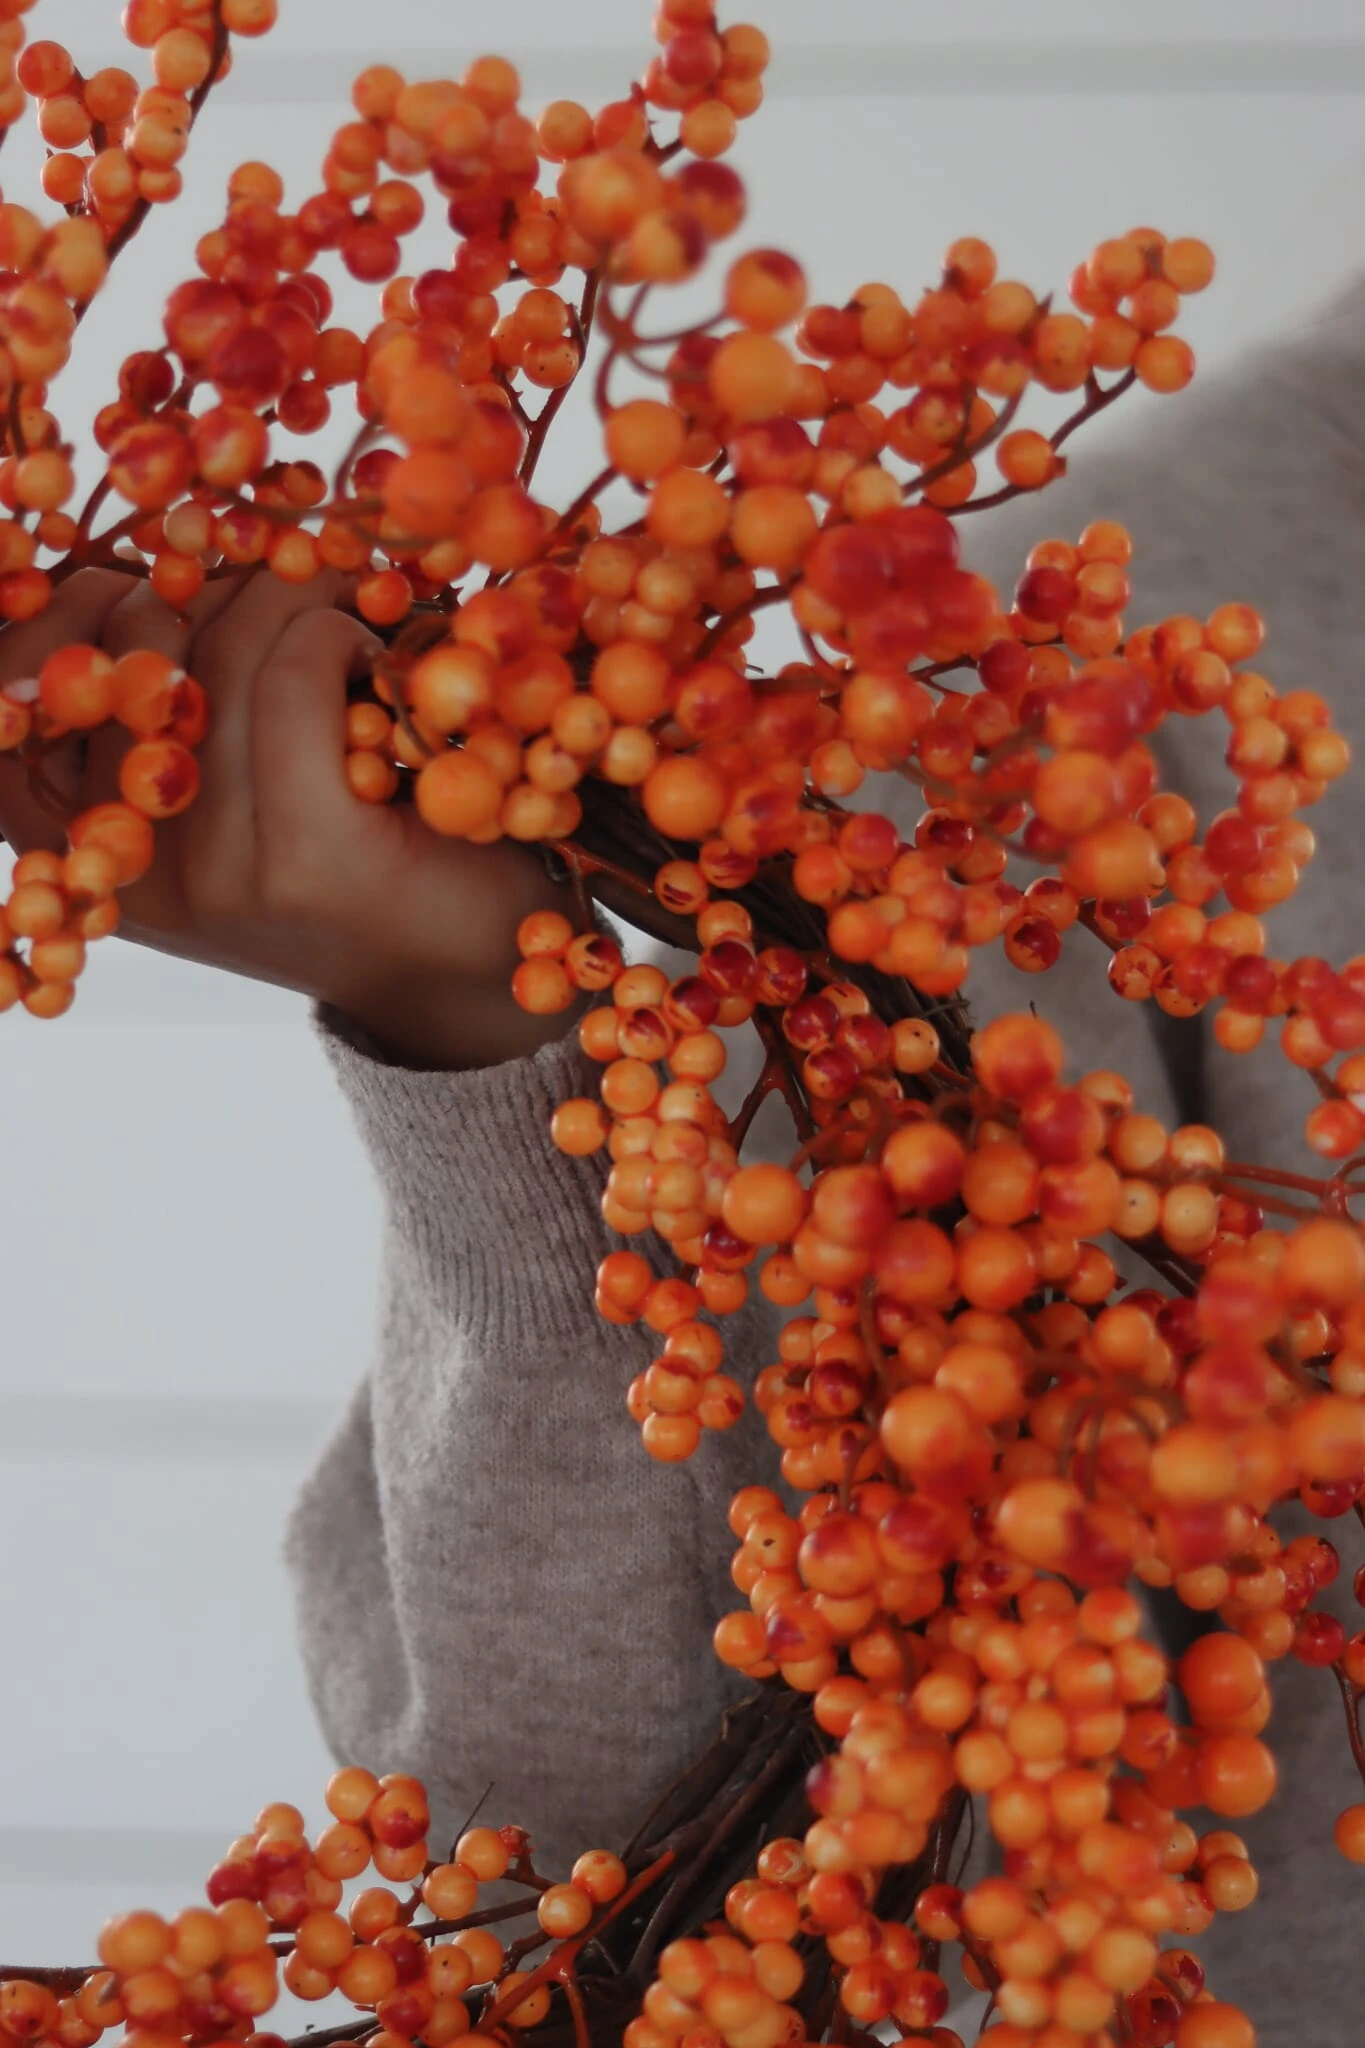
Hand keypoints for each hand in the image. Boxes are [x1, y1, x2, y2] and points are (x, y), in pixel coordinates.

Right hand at [0, 566, 579, 1068]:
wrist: (471, 960)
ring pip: (219, 653)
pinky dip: (335, 631)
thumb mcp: (231, 792)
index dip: (47, 619)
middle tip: (270, 564)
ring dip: (284, 590)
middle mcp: (135, 872)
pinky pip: (294, 676)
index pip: (2, 719)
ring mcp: (221, 873)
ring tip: (334, 593)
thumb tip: (121, 561)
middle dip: (198, 577)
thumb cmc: (353, 849)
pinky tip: (371, 652)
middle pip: (125, 652)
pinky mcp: (313, 858)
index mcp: (86, 856)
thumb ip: (161, 713)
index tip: (130, 575)